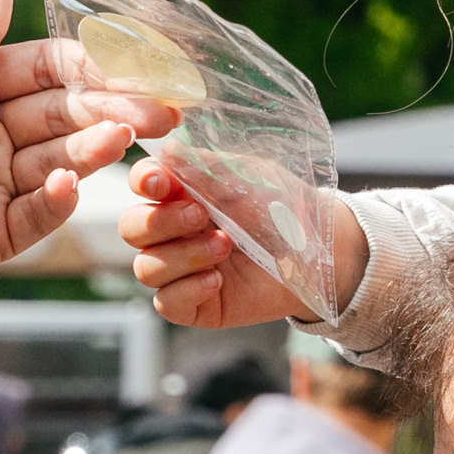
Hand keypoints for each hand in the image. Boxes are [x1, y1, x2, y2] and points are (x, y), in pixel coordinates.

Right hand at [119, 162, 369, 332]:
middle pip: (132, 228)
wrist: (321, 252)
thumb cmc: (284, 208)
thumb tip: (167, 149)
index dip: (142, 182)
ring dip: (183, 255)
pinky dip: (187, 289)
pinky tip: (217, 280)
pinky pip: (166, 303)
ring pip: (146, 267)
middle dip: (160, 221)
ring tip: (225, 246)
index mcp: (183, 194)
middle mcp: (175, 232)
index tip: (161, 182)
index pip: (143, 185)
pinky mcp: (196, 304)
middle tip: (201, 215)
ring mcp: (183, 270)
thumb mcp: (249, 177)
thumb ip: (206, 167)